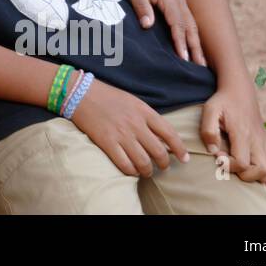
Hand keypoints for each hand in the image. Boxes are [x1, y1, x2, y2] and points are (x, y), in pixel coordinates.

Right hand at [70, 78, 190, 176]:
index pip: (169, 133)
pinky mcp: (107, 142)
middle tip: (163, 167)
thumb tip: (161, 137)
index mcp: (144, 112)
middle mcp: (135, 124)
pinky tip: (131, 171)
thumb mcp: (133, 102)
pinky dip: (131, 172)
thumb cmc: (107, 96)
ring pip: (143, 161)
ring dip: (148, 171)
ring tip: (147, 171)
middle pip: (159, 152)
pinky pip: (124, 164)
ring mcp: (121, 134)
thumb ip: (147, 118)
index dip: (180, 149)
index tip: (185, 158)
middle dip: (164, 164)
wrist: (80, 93)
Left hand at [116, 0, 206, 65]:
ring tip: (201, 62)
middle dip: (195, 46)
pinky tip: (194, 46)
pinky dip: (192, 34)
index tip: (183, 57)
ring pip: (192, 24)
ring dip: (196, 42)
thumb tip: (148, 25)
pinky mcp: (178, 1)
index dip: (180, 41)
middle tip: (200, 66)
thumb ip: (141, 6)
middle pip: (189, 25)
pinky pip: (188, 20)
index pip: (177, 23)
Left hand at [201, 84, 265, 187]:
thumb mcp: (210, 110)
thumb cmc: (223, 102)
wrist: (239, 91)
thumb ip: (208, 130)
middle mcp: (258, 140)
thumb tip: (213, 151)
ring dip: (260, 177)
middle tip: (231, 164)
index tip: (218, 156)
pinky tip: (258, 174)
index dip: (228, 165)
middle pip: (262, 170)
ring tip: (244, 171)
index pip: (242, 162)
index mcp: (243, 133)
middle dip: (245, 175)